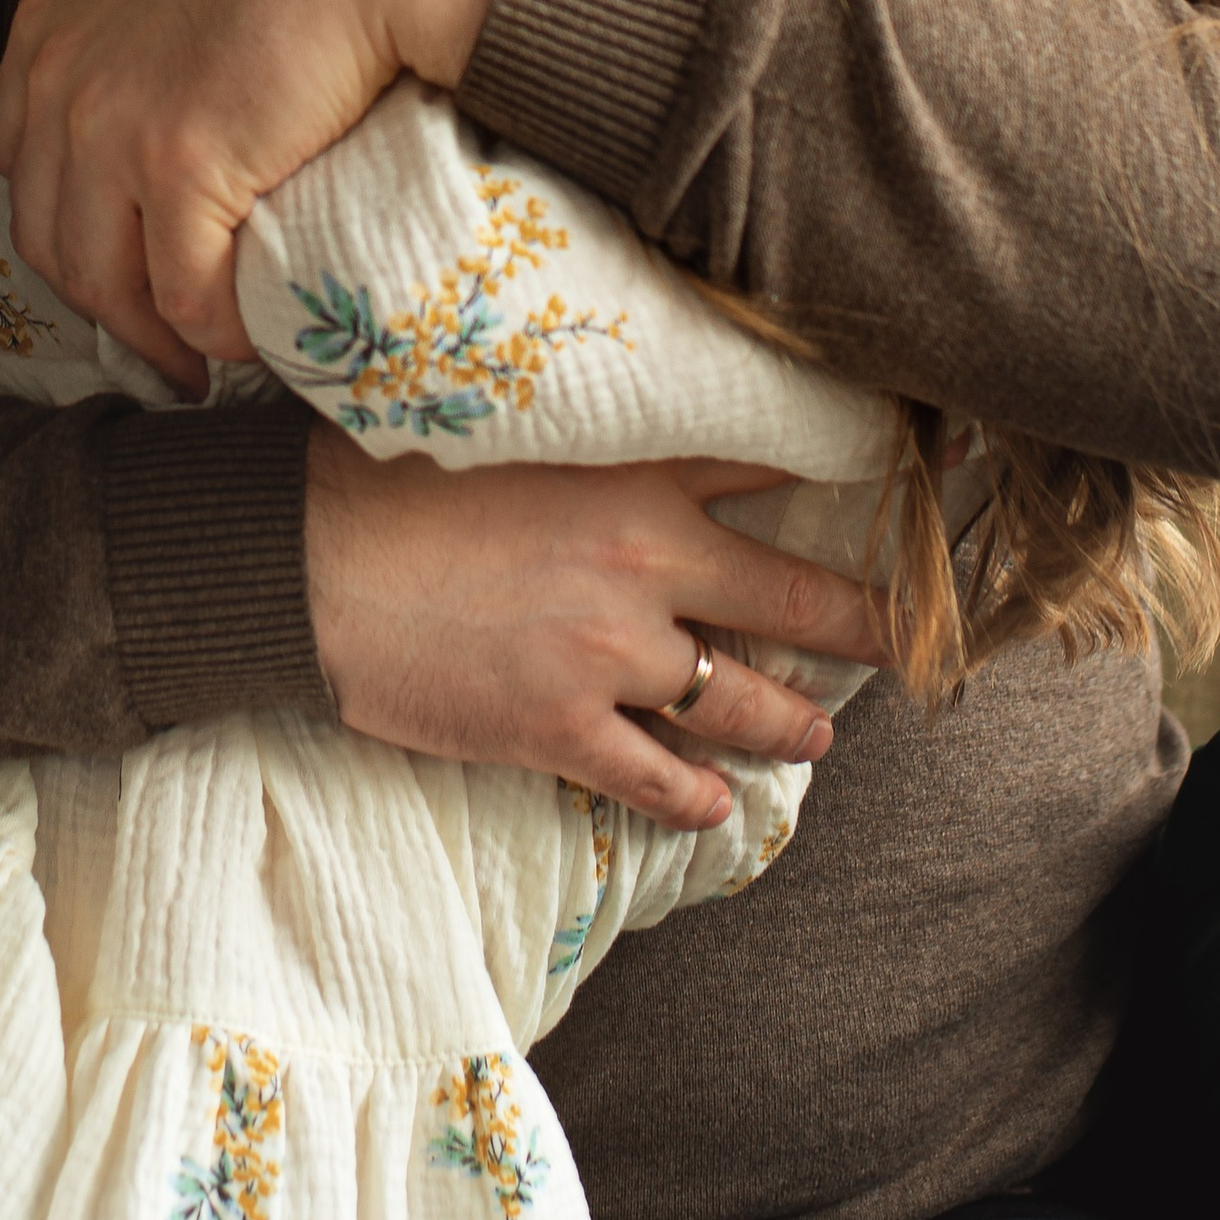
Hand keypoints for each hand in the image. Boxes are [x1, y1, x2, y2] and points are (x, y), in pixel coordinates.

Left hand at [0, 0, 529, 388]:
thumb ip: (135, 30)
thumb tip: (162, 95)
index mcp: (48, 32)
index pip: (25, 170)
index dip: (74, 233)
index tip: (125, 267)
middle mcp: (59, 81)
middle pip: (50, 240)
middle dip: (106, 305)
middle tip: (162, 342)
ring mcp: (110, 124)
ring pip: (105, 282)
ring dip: (156, 337)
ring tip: (202, 359)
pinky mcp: (180, 164)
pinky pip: (183, 292)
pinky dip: (214, 331)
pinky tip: (250, 336)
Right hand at [305, 434, 891, 825]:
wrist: (306, 556)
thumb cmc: (385, 466)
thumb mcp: (505, 414)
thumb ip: (586, 426)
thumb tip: (627, 414)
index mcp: (635, 469)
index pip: (772, 462)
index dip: (844, 469)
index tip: (903, 479)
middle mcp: (647, 561)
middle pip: (793, 595)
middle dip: (865, 620)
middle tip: (913, 638)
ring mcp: (610, 654)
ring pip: (740, 697)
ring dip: (792, 719)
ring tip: (821, 730)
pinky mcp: (561, 729)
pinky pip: (656, 777)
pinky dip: (696, 797)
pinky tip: (720, 806)